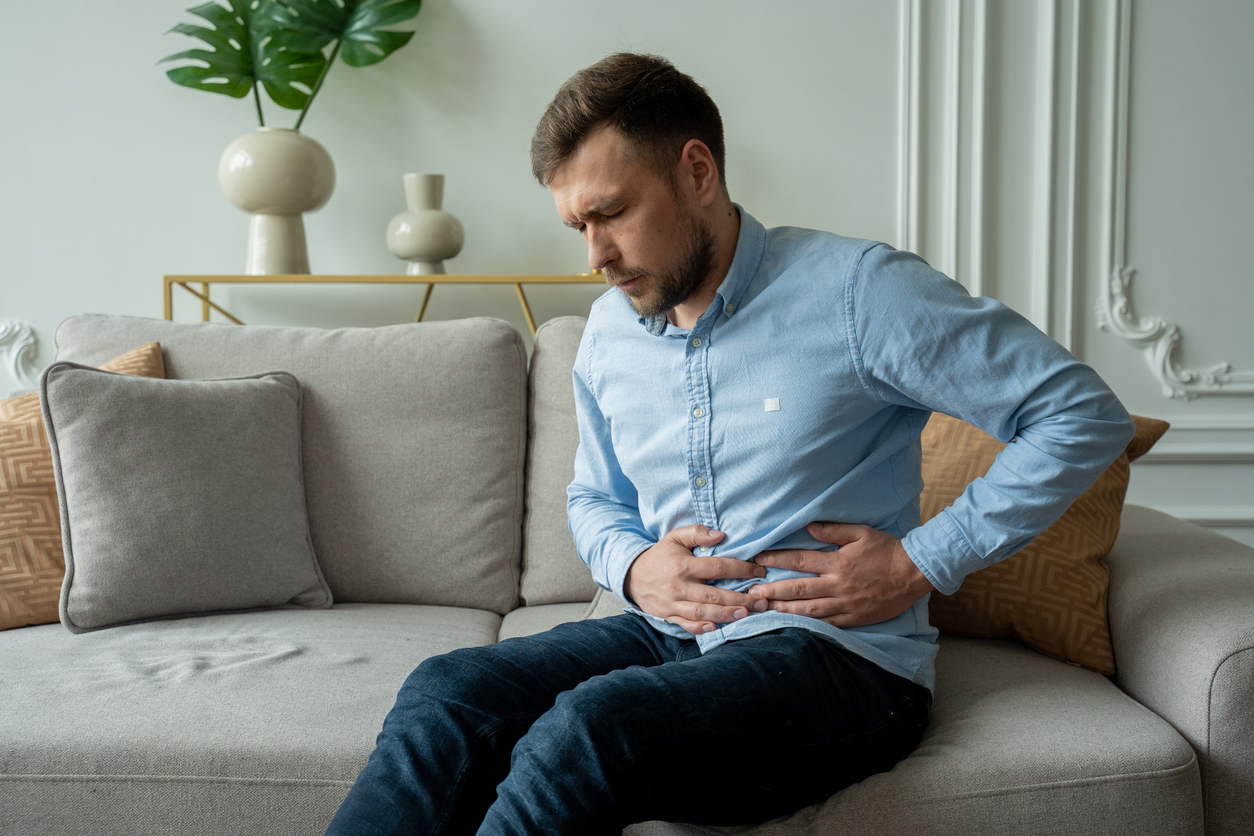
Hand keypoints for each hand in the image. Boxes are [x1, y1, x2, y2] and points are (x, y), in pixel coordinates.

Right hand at [624, 525, 767, 634]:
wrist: (632, 576)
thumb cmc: (660, 556)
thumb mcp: (675, 537)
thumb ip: (697, 533)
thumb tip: (720, 535)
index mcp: (683, 565)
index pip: (717, 567)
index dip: (740, 569)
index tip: (759, 571)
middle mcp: (679, 586)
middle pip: (714, 594)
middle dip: (740, 599)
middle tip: (762, 600)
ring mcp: (673, 603)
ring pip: (702, 612)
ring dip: (726, 614)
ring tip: (746, 614)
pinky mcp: (668, 616)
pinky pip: (686, 625)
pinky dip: (700, 628)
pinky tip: (715, 627)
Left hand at [749, 522, 934, 627]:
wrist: (915, 573)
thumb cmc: (888, 550)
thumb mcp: (861, 533)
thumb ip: (833, 530)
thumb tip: (808, 526)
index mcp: (838, 562)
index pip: (800, 560)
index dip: (777, 559)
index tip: (758, 559)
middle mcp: (838, 584)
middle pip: (799, 588)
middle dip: (773, 590)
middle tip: (752, 593)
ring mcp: (846, 604)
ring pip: (809, 610)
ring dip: (785, 609)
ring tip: (766, 610)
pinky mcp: (855, 618)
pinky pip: (828, 624)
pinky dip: (809, 626)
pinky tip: (794, 627)